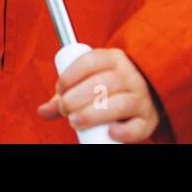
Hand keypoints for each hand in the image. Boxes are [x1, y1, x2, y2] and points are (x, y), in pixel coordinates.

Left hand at [37, 47, 164, 142]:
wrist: (149, 93)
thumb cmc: (111, 87)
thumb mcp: (92, 80)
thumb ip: (67, 94)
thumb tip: (42, 111)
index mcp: (114, 59)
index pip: (90, 62)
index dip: (70, 76)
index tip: (60, 90)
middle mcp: (129, 76)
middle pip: (102, 84)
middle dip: (77, 98)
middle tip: (64, 109)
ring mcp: (141, 97)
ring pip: (120, 104)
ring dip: (93, 114)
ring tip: (74, 121)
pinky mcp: (148, 120)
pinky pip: (138, 126)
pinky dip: (124, 132)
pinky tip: (110, 132)